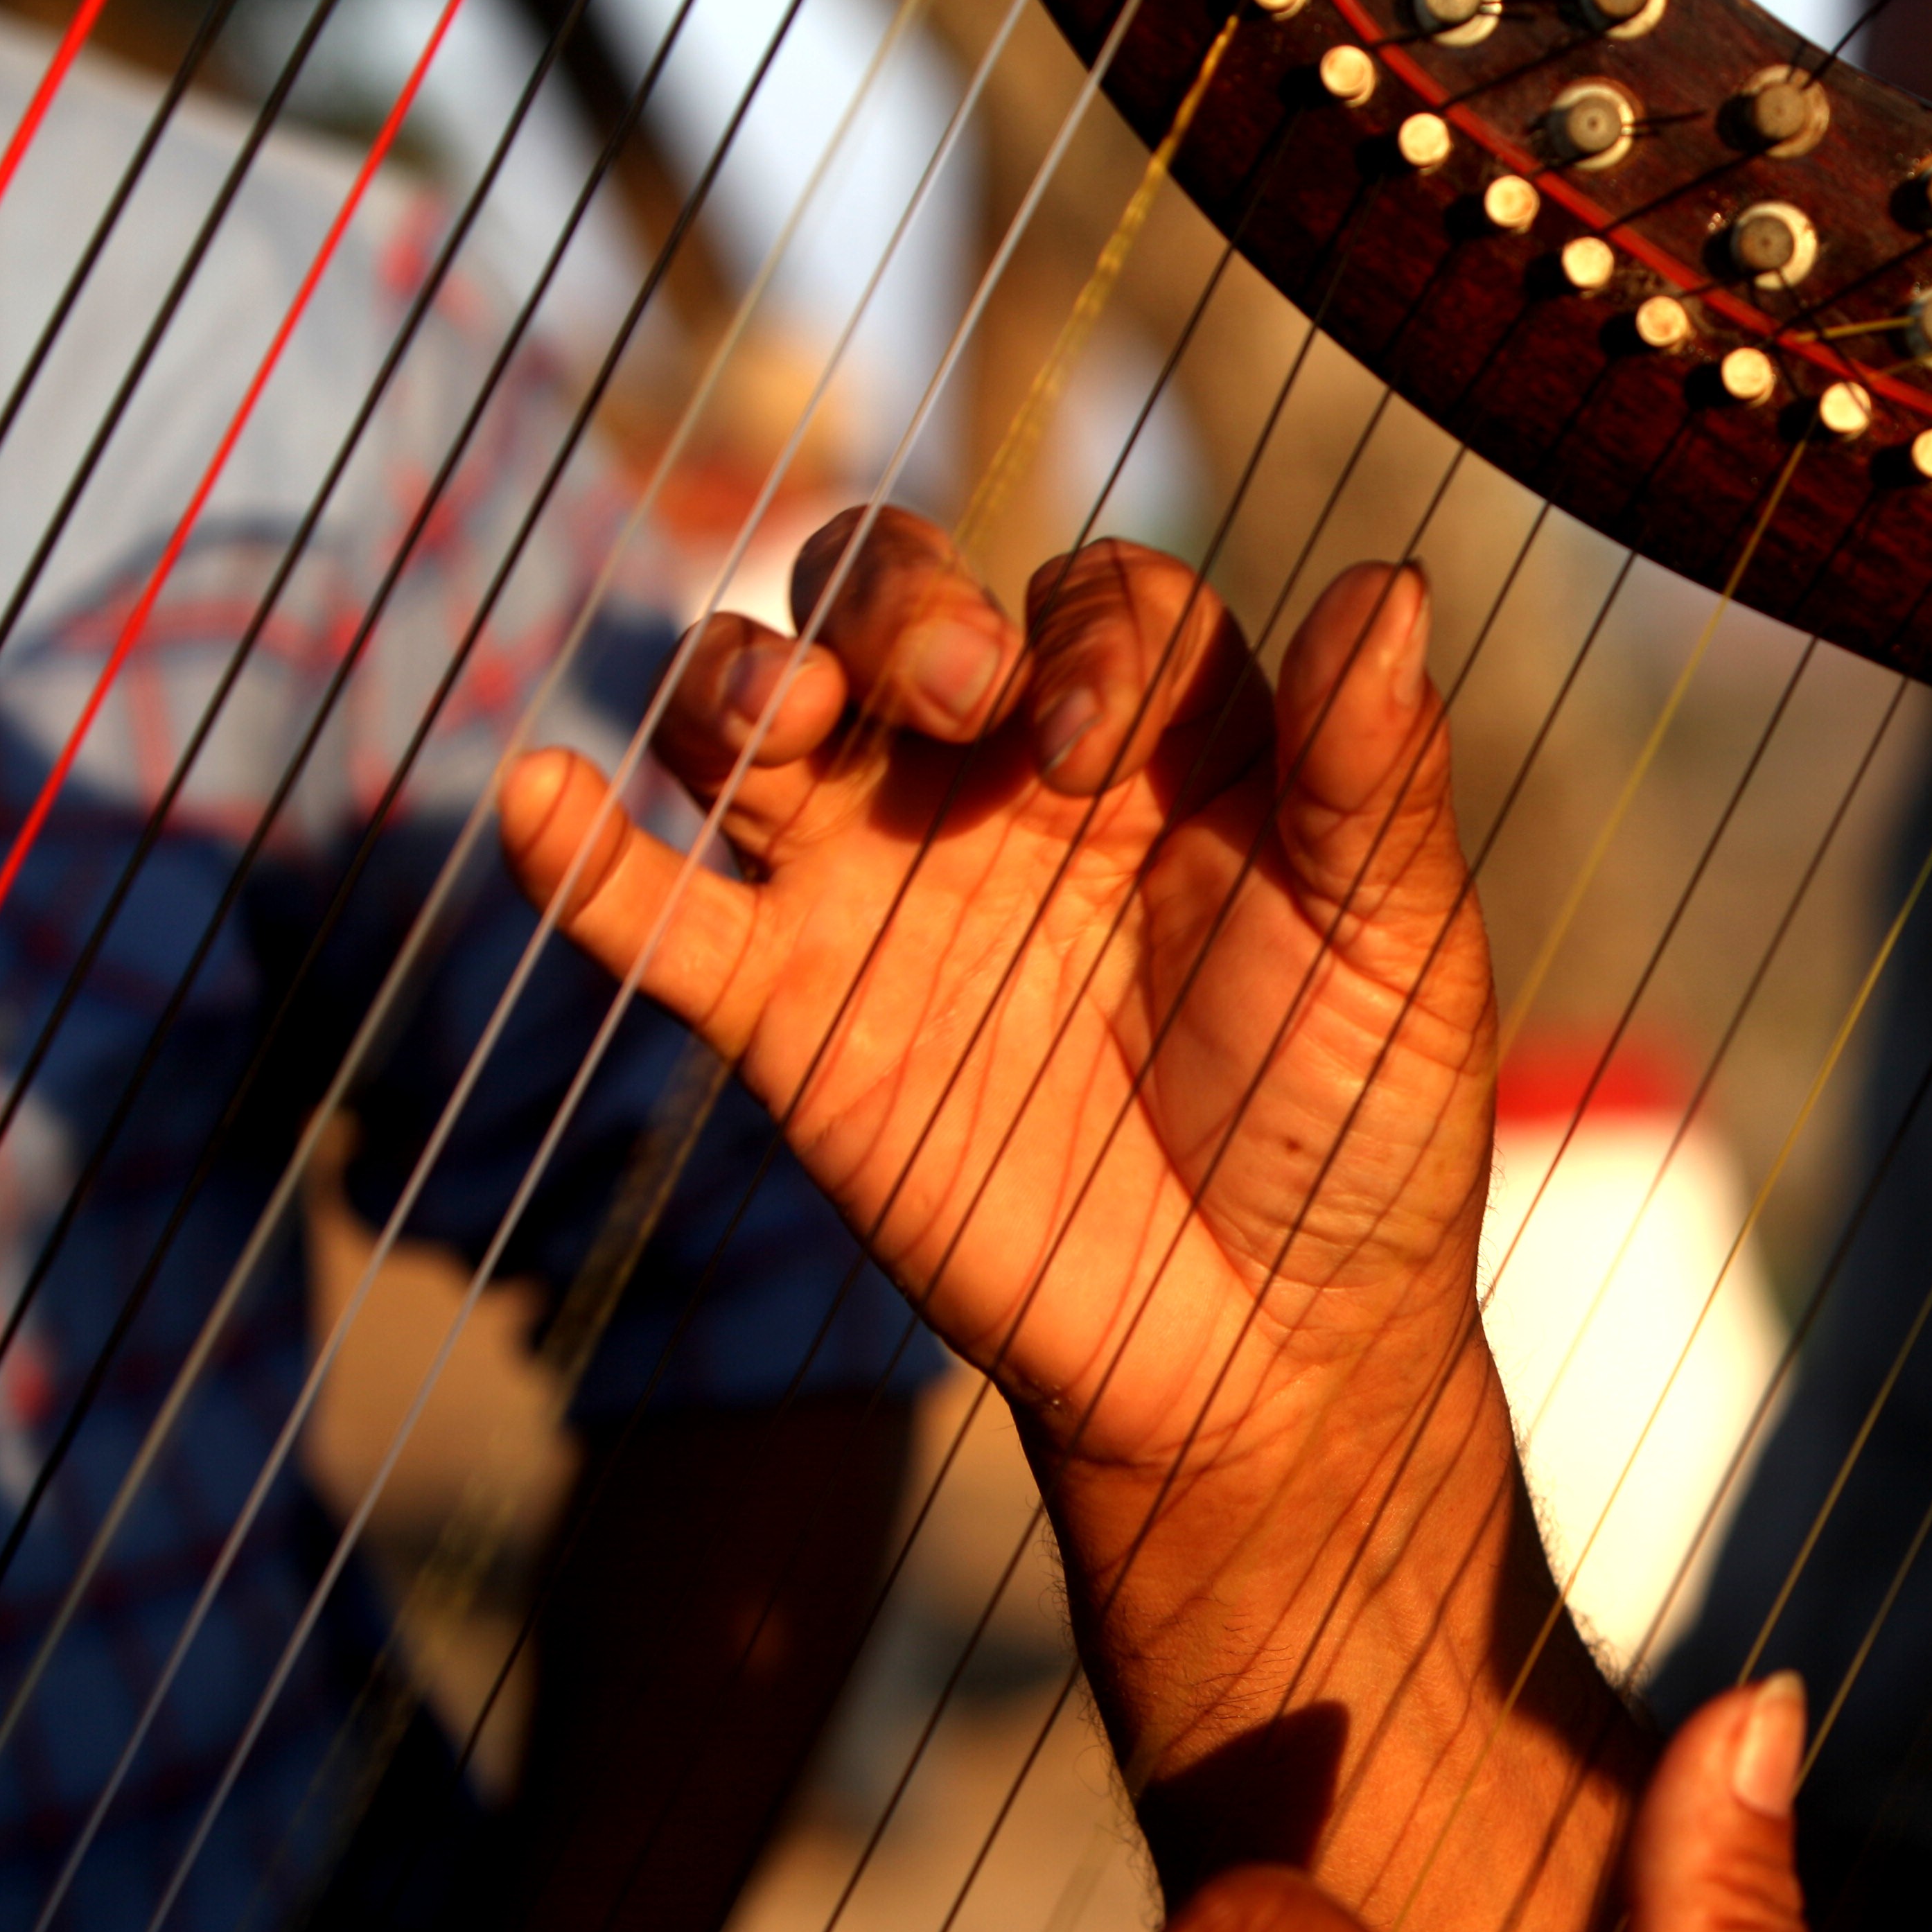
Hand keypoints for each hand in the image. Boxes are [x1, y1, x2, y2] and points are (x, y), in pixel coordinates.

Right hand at [498, 514, 1497, 1487]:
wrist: (1263, 1348)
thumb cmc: (1354, 1131)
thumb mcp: (1395, 946)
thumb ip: (1371, 770)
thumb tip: (1392, 583)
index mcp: (1162, 742)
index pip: (1093, 599)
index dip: (1085, 633)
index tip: (1096, 748)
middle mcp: (1005, 781)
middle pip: (896, 597)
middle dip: (899, 600)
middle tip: (949, 691)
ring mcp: (883, 889)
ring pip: (759, 715)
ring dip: (740, 678)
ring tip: (782, 716)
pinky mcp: (793, 1018)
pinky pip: (656, 913)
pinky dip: (578, 856)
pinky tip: (535, 797)